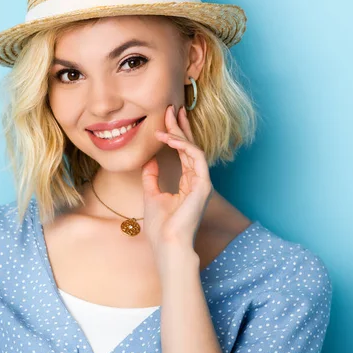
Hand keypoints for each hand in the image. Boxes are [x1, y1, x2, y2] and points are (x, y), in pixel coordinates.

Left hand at [141, 104, 213, 253]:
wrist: (167, 244)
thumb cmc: (161, 227)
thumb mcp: (151, 195)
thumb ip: (151, 178)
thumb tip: (149, 161)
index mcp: (188, 183)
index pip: (183, 153)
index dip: (176, 134)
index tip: (166, 118)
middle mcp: (197, 180)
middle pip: (190, 146)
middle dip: (180, 126)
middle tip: (171, 107)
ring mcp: (202, 182)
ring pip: (193, 148)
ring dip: (180, 131)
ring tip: (167, 117)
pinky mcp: (203, 185)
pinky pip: (195, 157)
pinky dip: (183, 145)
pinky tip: (169, 137)